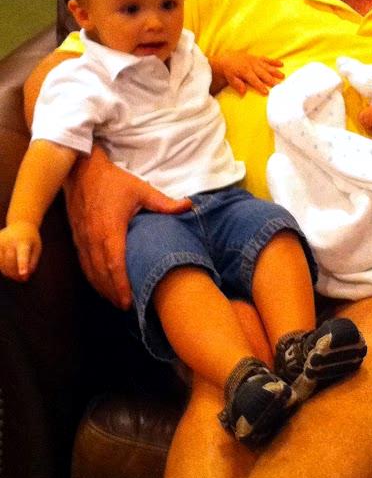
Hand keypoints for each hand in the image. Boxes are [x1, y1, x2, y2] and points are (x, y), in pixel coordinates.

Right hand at [0, 223, 41, 280]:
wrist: (20, 224)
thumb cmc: (30, 239)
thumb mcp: (36, 249)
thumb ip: (32, 264)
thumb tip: (24, 278)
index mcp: (24, 241)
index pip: (23, 254)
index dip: (23, 264)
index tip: (23, 273)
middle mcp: (10, 241)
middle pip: (10, 262)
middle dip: (16, 273)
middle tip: (23, 278)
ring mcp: (0, 242)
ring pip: (1, 264)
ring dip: (8, 272)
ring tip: (17, 273)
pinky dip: (2, 267)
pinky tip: (8, 268)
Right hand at [65, 148, 191, 308]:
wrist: (82, 171)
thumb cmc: (113, 181)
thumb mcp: (140, 189)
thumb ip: (163, 202)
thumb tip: (189, 205)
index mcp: (109, 230)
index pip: (114, 265)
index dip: (121, 285)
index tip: (129, 300)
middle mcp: (93, 239)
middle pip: (101, 274)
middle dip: (113, 293)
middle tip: (126, 307)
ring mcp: (82, 240)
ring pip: (90, 271)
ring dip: (102, 288)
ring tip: (116, 301)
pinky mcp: (77, 238)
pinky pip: (83, 264)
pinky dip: (92, 277)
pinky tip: (101, 284)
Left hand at [212, 51, 283, 95]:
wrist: (227, 58)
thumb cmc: (230, 71)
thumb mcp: (230, 78)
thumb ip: (237, 84)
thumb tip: (243, 92)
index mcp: (245, 72)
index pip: (254, 80)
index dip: (260, 86)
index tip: (267, 92)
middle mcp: (252, 66)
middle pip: (263, 74)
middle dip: (271, 79)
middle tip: (278, 85)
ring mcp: (256, 61)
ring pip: (267, 67)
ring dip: (275, 71)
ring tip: (283, 76)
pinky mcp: (258, 58)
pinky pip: (267, 59)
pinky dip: (274, 62)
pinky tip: (281, 64)